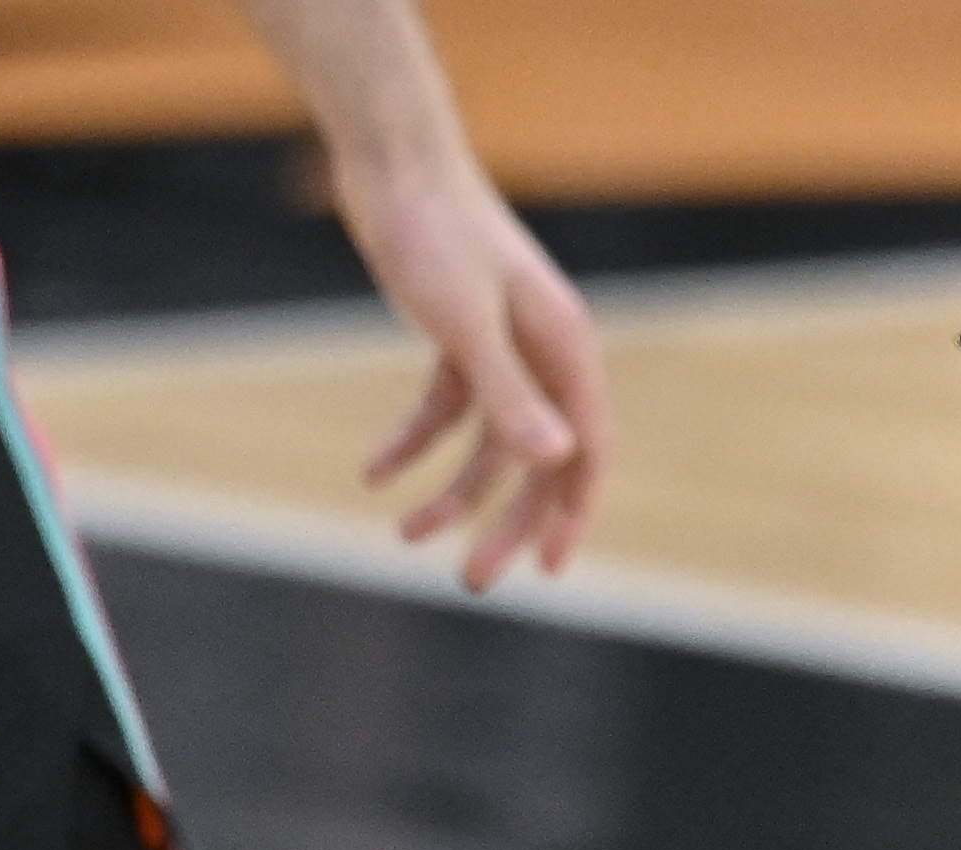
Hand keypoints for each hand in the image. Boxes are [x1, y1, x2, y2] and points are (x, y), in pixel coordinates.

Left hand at [325, 148, 608, 585]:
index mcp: (566, 353)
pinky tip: (373, 472)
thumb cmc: (433, 230)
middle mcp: (545, 357)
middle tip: (473, 581)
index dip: (570, 515)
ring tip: (405, 537)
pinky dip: (412, 442)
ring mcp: (503, 349)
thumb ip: (511, 394)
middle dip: (503, 522)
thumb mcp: (465, 319)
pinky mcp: (459, 337)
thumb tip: (557, 462)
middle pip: (537, 461)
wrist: (390, 157)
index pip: (587, 454)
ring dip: (451, 493)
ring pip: (488, 444)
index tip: (545, 568)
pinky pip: (445, 409)